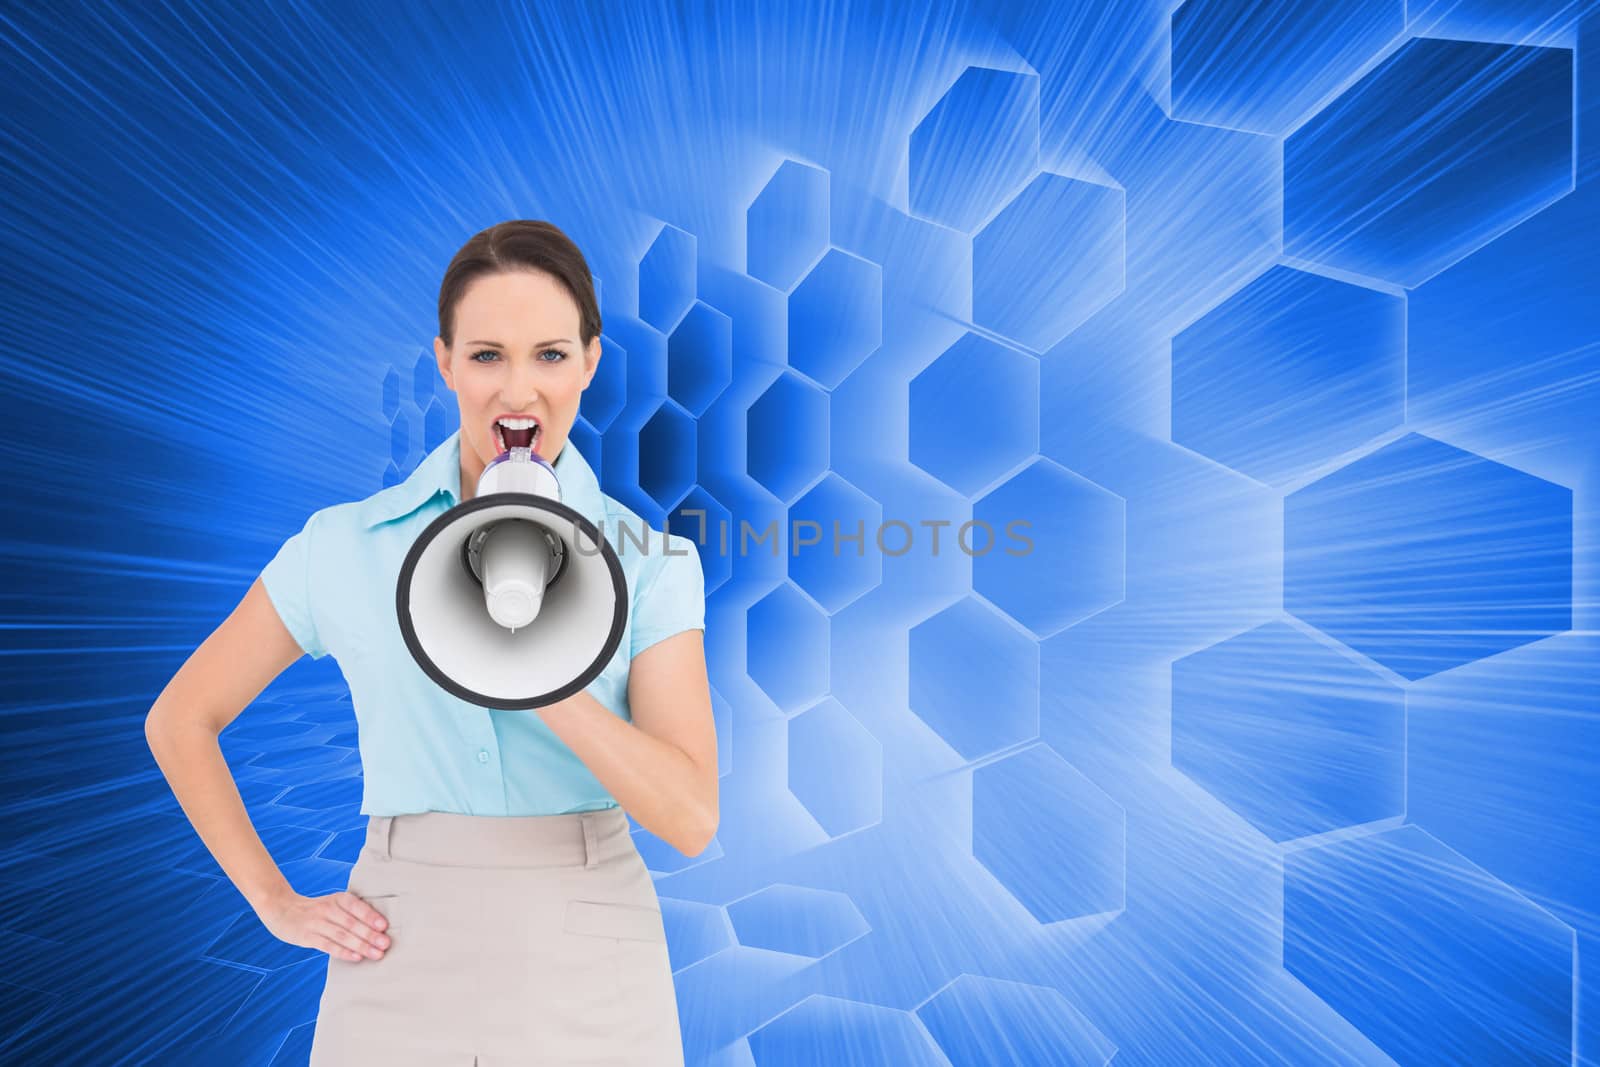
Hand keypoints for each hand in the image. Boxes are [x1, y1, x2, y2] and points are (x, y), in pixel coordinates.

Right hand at [257, 886, 390, 961]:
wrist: (281, 909)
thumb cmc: (316, 909)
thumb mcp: (332, 903)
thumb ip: (351, 912)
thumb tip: (379, 927)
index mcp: (337, 899)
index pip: (356, 906)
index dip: (370, 916)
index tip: (384, 926)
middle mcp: (327, 909)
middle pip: (351, 923)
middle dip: (370, 935)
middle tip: (386, 944)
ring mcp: (316, 923)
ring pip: (342, 936)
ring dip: (361, 945)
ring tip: (377, 954)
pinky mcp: (307, 937)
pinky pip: (327, 946)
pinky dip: (343, 952)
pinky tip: (356, 958)